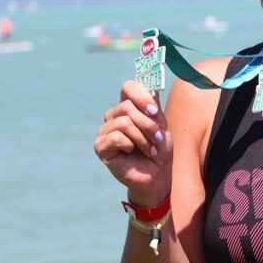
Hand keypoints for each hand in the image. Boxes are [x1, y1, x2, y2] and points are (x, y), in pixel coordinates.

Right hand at [94, 80, 172, 206]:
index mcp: (128, 106)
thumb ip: (153, 105)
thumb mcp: (161, 124)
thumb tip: (151, 87)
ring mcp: (105, 131)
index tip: (154, 110)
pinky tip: (132, 153)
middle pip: (127, 105)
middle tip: (156, 137)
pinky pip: (116, 137)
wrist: (157, 175)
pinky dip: (131, 145)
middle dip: (147, 123)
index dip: (141, 95)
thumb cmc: (159, 149)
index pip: (128, 87)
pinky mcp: (101, 146)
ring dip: (142, 137)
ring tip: (149, 149)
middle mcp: (114, 116)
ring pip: (124, 122)